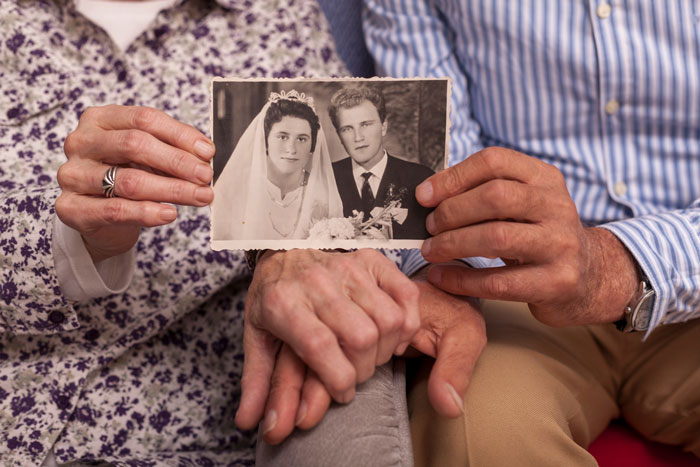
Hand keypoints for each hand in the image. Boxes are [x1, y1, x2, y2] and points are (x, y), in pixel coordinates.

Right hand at [56, 105, 214, 261]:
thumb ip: (170, 150)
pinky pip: (115, 210)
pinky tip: (169, 213)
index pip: (144, 119)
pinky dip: (147, 212)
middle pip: (135, 145)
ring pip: (129, 180)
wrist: (100, 218)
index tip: (208, 152)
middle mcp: (81, 142)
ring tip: (199, 197)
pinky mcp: (70, 207)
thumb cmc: (127, 177)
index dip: (180, 135)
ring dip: (172, 189)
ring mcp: (72, 174)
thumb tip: (205, 154)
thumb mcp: (148, 157)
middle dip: (178, 162)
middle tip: (206, 177)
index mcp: (100, 119)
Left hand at [245, 266, 484, 444]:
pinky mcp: (372, 260)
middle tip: (354, 374)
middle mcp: (318, 281)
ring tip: (370, 355)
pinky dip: (407, 323)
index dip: (338, 379)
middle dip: (363, 369)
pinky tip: (391, 335)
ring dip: (386, 348)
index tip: (342, 392)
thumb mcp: (257, 337)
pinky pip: (406, 296)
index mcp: (283, 302)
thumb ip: (257, 381)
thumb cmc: (273, 297)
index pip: (320, 346)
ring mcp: (348, 267)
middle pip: (361, 337)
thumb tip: (248, 422)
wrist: (284, 247)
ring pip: (388, 319)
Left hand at [416, 147, 639, 325]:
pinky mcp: (557, 283)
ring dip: (453, 244)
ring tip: (430, 251)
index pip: (495, 161)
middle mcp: (557, 206)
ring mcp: (560, 245)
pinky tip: (441, 277)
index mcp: (545, 178)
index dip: (454, 177)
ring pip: (497, 237)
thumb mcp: (523, 204)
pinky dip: (462, 279)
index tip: (424, 196)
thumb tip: (428, 195)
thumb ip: (485, 193)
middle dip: (452, 211)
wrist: (590, 278)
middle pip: (495, 196)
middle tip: (429, 226)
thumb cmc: (539, 236)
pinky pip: (499, 282)